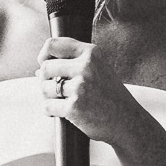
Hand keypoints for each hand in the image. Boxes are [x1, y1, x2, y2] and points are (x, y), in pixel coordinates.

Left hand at [36, 36, 150, 147]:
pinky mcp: (75, 107)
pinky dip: (50, 111)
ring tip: (63, 101)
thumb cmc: (110, 96)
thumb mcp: (98, 70)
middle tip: (56, 90)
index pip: (53, 44)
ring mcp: (80, 87)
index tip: (46, 66)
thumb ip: (72, 65)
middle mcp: (86, 67)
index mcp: (91, 53)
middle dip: (45, 81)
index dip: (44, 55)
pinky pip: (48, 106)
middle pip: (46, 67)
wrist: (127, 121)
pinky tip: (61, 112)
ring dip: (48, 97)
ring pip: (44, 88)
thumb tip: (37, 71)